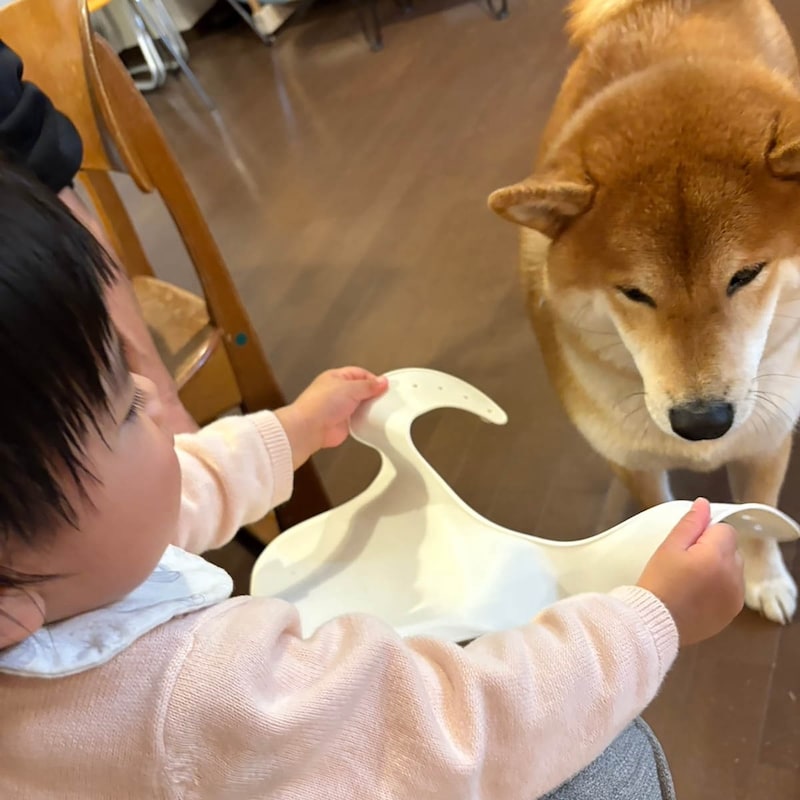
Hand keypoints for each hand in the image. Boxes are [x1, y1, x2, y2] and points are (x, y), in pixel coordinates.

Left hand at [275, 367, 387, 467]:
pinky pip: (359, 420)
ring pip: (361, 406)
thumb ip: (368, 385)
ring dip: (368, 408)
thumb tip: (381, 381)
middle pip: (362, 390)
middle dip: (372, 394)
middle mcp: (337, 392)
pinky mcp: (343, 423)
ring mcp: (340, 408)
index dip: (373, 379)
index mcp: (336, 377)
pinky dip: (365, 421)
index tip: (384, 386)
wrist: (310, 428)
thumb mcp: (350, 388)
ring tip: (376, 409)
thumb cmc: (320, 405)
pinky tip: (369, 420)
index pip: (360, 374)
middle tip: (382, 398)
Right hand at [636, 498, 743, 645]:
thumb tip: (704, 504)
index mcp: (718, 555)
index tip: (686, 545)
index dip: (705, 533)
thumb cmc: (658, 581)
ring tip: (691, 579)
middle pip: (731, 549)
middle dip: (714, 550)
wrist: (654, 621)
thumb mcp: (669, 547)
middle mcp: (734, 575)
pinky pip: (732, 590)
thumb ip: (691, 523)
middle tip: (686, 561)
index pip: (725, 530)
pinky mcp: (732, 612)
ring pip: (733, 570)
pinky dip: (720, 588)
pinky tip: (698, 594)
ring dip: (719, 569)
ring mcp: (736, 596)